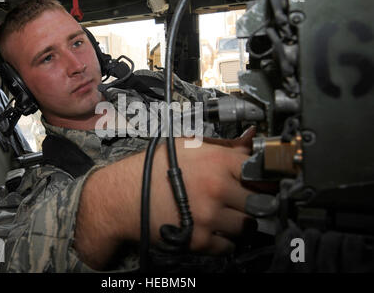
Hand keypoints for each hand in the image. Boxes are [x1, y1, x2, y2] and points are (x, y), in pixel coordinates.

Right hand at [75, 126, 269, 268]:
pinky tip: (213, 228)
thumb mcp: (187, 145)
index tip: (260, 183)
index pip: (259, 172)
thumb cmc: (152, 168)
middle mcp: (216, 188)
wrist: (123, 196)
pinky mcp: (199, 239)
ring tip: (226, 215)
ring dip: (241, 222)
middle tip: (243, 201)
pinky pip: (229, 245)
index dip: (261, 178)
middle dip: (253, 202)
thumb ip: (223, 145)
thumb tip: (251, 138)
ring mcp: (209, 216)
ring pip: (248, 226)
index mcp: (216, 161)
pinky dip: (225, 240)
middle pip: (259, 201)